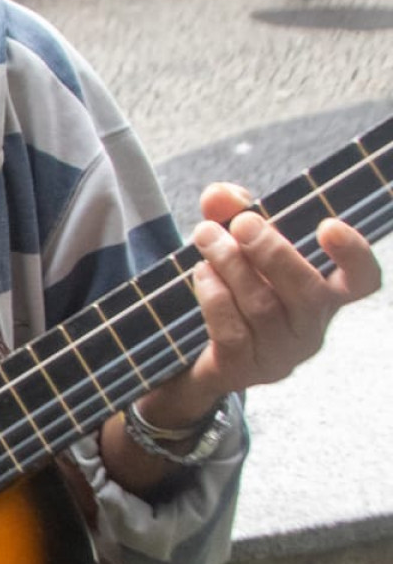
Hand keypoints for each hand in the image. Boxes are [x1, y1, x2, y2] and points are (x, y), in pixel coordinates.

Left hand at [139, 183, 379, 425]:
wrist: (202, 353)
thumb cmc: (235, 288)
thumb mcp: (236, 246)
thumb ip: (231, 214)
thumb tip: (218, 194)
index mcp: (326, 295)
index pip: (362, 281)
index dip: (354, 255)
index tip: (328, 226)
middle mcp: (311, 329)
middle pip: (307, 293)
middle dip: (274, 252)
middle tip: (242, 222)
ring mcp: (279, 355)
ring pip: (263, 309)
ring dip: (232, 266)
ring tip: (206, 236)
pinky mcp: (244, 369)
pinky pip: (232, 332)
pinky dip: (214, 296)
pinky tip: (202, 273)